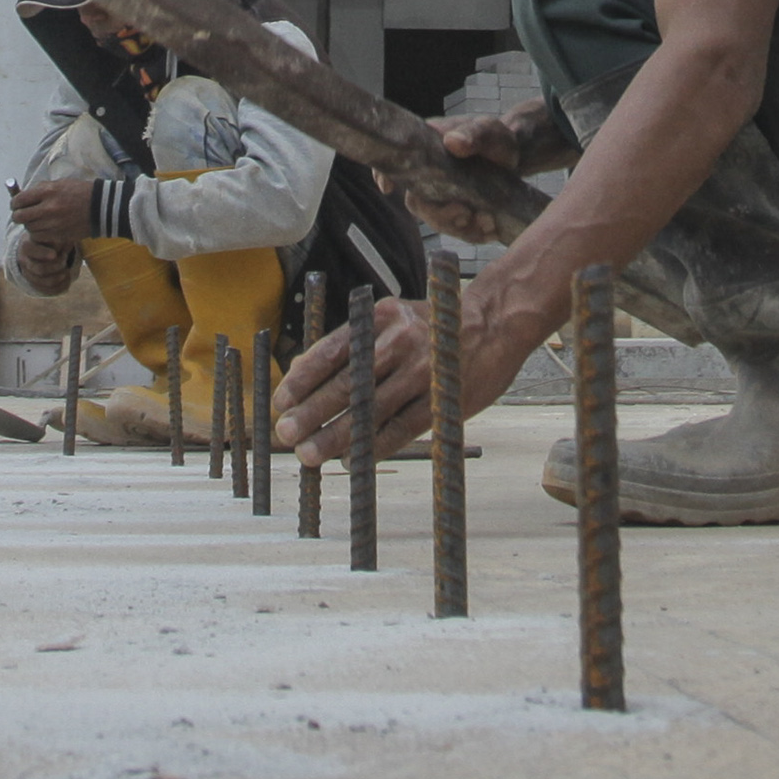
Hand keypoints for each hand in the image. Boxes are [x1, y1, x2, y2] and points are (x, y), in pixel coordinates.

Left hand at [7, 181, 86, 286]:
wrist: (101, 207)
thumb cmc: (80, 192)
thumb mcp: (60, 184)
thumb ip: (40, 190)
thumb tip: (21, 196)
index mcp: (47, 191)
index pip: (19, 200)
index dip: (14, 203)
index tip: (16, 205)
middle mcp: (48, 208)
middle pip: (20, 216)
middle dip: (18, 216)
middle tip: (22, 215)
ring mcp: (53, 223)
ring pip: (29, 228)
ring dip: (30, 225)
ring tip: (38, 220)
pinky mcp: (58, 235)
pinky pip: (39, 236)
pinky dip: (39, 233)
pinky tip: (46, 227)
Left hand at [271, 280, 547, 462]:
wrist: (498, 321)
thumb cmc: (434, 326)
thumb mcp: (392, 319)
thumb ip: (352, 344)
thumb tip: (300, 371)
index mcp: (382, 318)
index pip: (332, 351)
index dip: (302, 379)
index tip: (280, 402)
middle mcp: (400, 341)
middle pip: (348, 383)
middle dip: (312, 412)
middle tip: (286, 433)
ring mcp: (423, 371)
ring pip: (371, 410)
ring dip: (336, 436)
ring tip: (309, 454)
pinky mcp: (443, 398)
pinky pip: (401, 428)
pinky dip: (374, 446)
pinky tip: (353, 460)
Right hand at [399, 103, 566, 244]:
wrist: (516, 157)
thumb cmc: (497, 138)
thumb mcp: (490, 131)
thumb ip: (474, 134)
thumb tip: (452, 142)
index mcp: (428, 148)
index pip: (397, 160)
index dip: (384, 174)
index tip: (388, 188)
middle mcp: (427, 173)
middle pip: (417, 202)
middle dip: (439, 214)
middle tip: (467, 213)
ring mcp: (439, 194)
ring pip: (436, 220)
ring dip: (459, 227)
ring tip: (487, 221)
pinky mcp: (455, 210)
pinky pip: (455, 230)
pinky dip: (472, 234)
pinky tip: (491, 229)